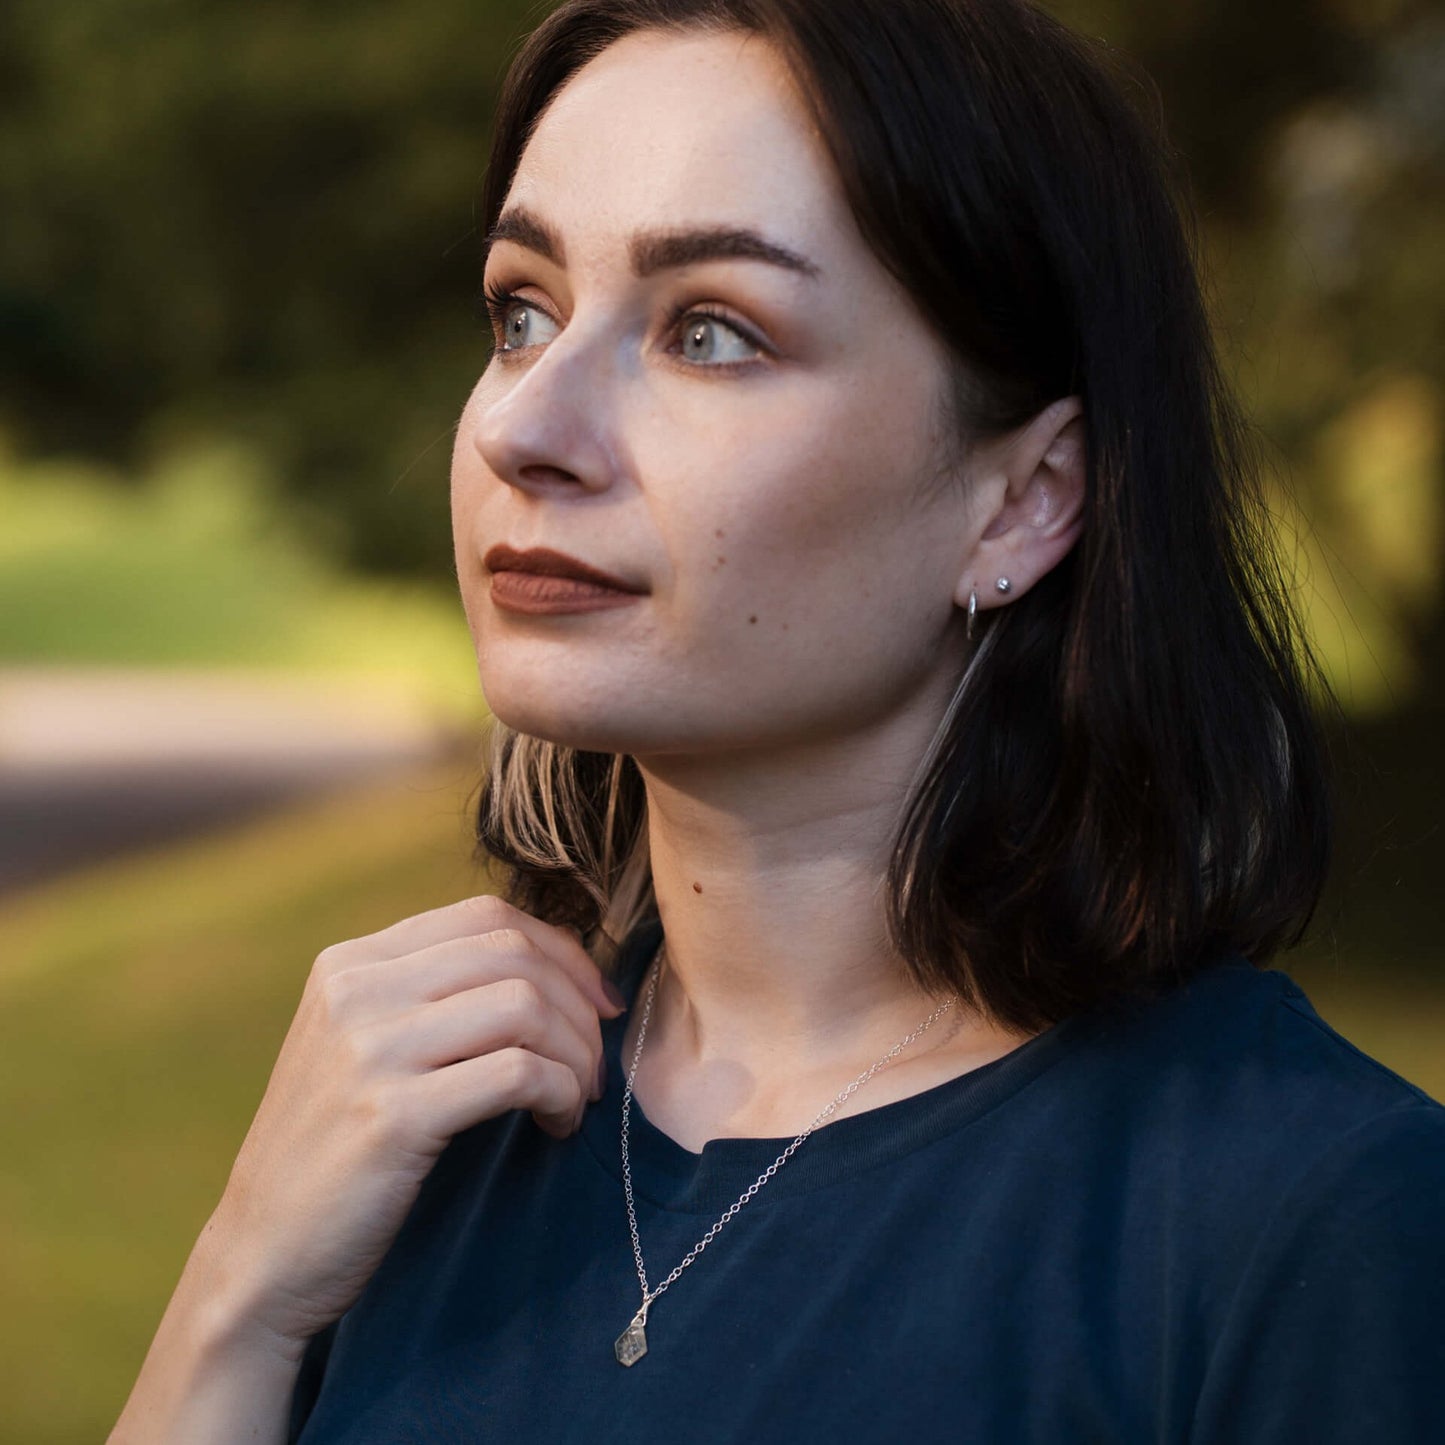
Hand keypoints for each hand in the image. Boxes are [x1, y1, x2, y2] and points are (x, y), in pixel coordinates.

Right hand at [201, 893, 625, 1352]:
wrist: (262, 1257)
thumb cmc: (338, 1153)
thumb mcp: (365, 1047)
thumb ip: (431, 996)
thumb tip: (554, 965)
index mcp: (350, 963)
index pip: (487, 915)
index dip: (562, 952)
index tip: (598, 1004)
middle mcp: (355, 991)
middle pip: (514, 953)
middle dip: (579, 1005)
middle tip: (596, 1064)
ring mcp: (368, 1050)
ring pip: (525, 1005)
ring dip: (576, 1053)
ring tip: (577, 1099)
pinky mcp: (391, 1115)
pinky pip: (517, 1072)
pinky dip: (560, 1093)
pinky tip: (557, 1125)